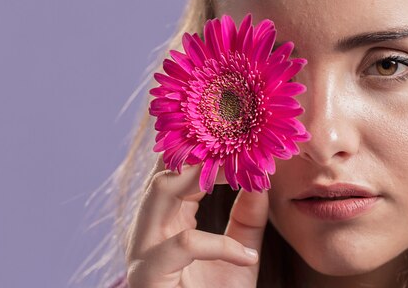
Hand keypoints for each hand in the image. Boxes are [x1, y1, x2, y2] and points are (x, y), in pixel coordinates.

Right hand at [125, 155, 268, 287]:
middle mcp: (150, 228)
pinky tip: (246, 256)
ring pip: (160, 194)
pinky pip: (182, 245)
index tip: (239, 133)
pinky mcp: (148, 276)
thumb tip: (262, 177)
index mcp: (169, 219)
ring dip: (198, 177)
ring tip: (238, 172)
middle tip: (235, 141)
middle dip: (197, 151)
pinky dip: (217, 245)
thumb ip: (249, 218)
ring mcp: (144, 250)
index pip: (179, 171)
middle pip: (164, 171)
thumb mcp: (240, 253)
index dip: (206, 150)